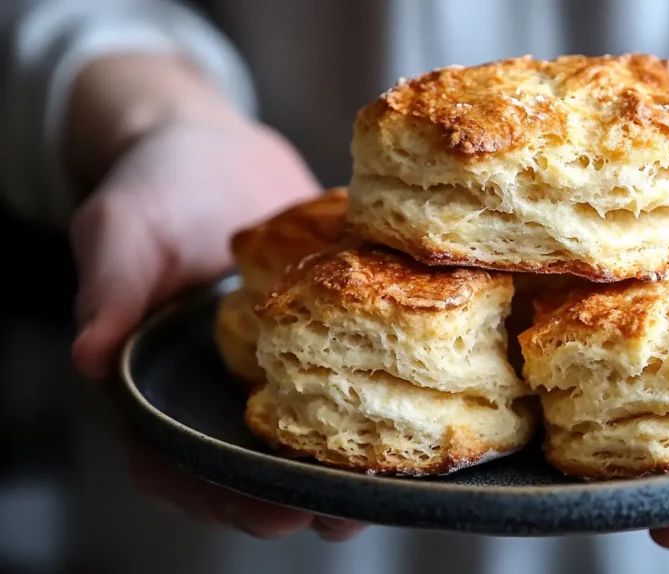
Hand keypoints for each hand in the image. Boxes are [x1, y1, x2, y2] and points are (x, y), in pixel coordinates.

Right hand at [69, 106, 362, 539]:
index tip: (274, 514)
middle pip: (255, 466)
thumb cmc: (156, 188)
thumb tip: (88, 351)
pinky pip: (349, 381)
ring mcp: (273, 372)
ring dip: (350, 465)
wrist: (216, 151)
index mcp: (159, 387)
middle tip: (351, 512)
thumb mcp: (122, 227)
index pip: (181, 463)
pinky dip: (381, 399)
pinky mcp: (321, 342)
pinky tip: (424, 410)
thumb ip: (110, 286)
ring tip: (397, 484)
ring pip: (309, 437)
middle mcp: (219, 392)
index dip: (225, 497)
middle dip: (303, 496)